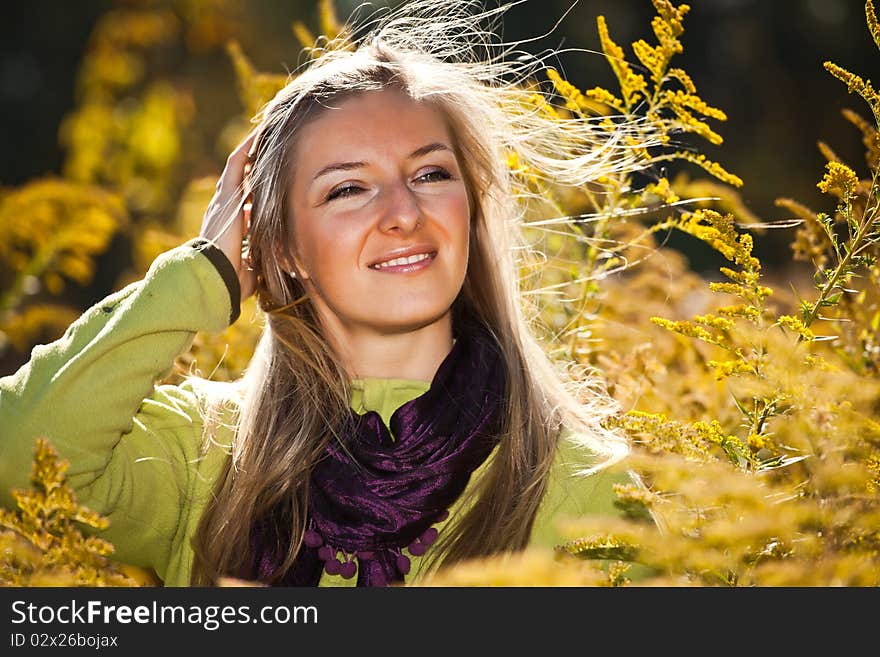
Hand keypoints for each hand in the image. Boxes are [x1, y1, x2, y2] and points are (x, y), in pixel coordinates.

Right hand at [199, 128, 259, 303]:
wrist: (214, 277)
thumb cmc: (232, 279)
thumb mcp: (252, 266)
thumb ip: (260, 257)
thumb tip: (277, 259)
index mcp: (229, 225)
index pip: (243, 201)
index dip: (255, 189)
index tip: (269, 180)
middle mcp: (223, 208)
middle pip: (240, 179)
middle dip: (254, 163)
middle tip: (270, 146)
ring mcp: (223, 199)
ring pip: (239, 167)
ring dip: (252, 150)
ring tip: (266, 132)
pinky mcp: (227, 194)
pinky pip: (238, 163)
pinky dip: (248, 148)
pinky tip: (260, 134)